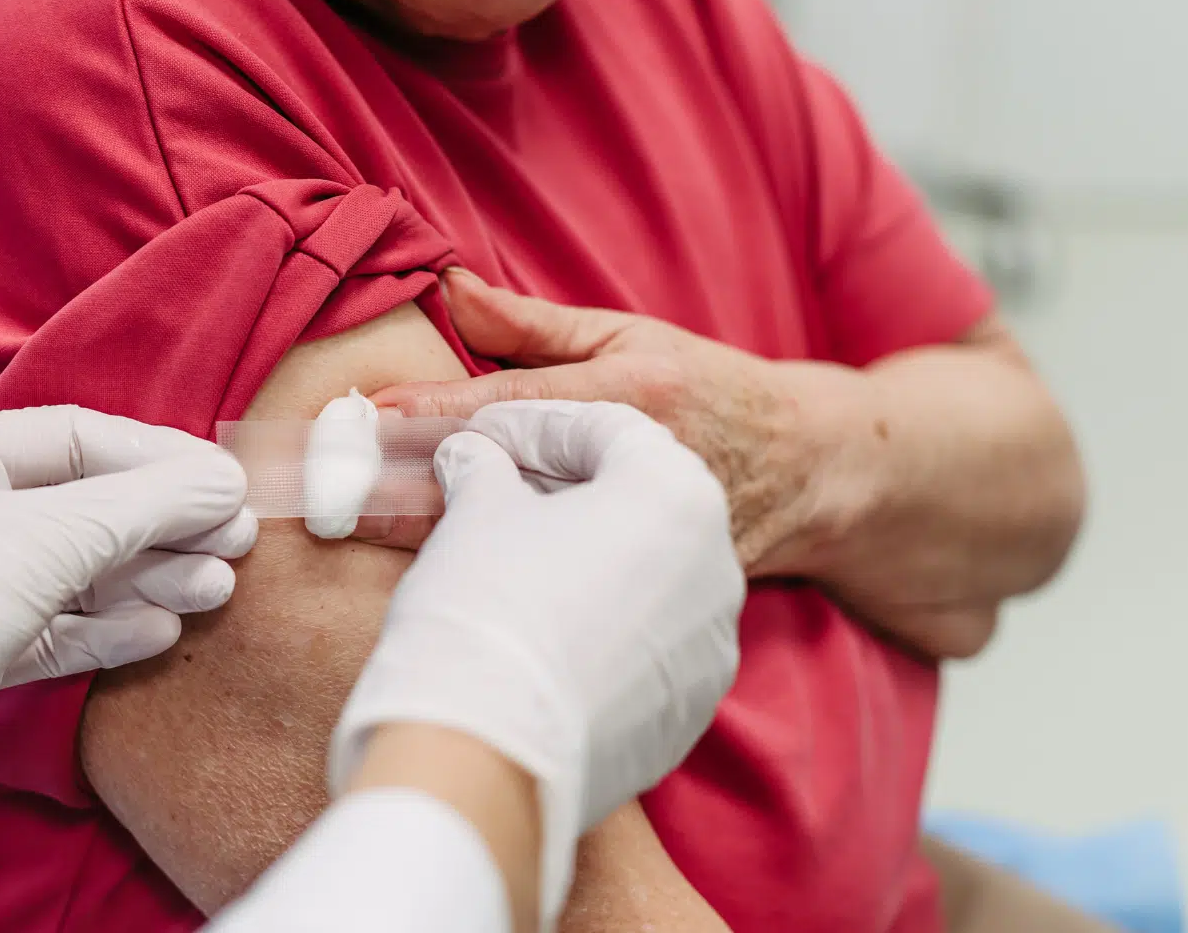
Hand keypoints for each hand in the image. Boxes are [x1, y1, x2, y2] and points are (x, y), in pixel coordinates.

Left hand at [0, 406, 254, 856]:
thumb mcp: (47, 539)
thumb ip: (143, 505)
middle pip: (82, 507)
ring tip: (214, 587)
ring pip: (76, 574)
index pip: (73, 440)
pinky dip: (110, 630)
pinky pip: (56, 631)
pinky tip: (162, 630)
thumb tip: (223, 481)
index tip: (224, 481)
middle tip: (236, 541)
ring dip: (150, 579)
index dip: (155, 458)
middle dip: (162, 525)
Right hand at [329, 400, 743, 929]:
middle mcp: (715, 563)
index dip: (533, 427)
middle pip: (638, 501)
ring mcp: (710, 643)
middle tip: (498, 492)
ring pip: (646, 577)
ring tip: (514, 568)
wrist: (487, 759)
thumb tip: (472, 460)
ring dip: (587, 561)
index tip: (483, 437)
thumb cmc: (485, 611)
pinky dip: (600, 627)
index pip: (606, 430)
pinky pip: (644, 645)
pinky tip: (538, 635)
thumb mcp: (475, 512)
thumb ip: (481, 469)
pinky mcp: (688, 709)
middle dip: (568, 491)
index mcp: (674, 491)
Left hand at [377, 268, 871, 572]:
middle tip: (331, 488)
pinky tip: (424, 577)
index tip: (364, 419)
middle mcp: (634, 468)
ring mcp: (640, 534)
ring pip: (518, 541)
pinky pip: (549, 580)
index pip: (513, 407)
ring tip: (352, 526)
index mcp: (635, 398)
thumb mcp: (628, 336)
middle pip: (502, 481)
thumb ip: (530, 325)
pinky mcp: (642, 584)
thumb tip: (445, 287)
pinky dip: (487, 576)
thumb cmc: (706, 390)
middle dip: (409, 485)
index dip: (432, 416)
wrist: (806, 475)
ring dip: (430, 537)